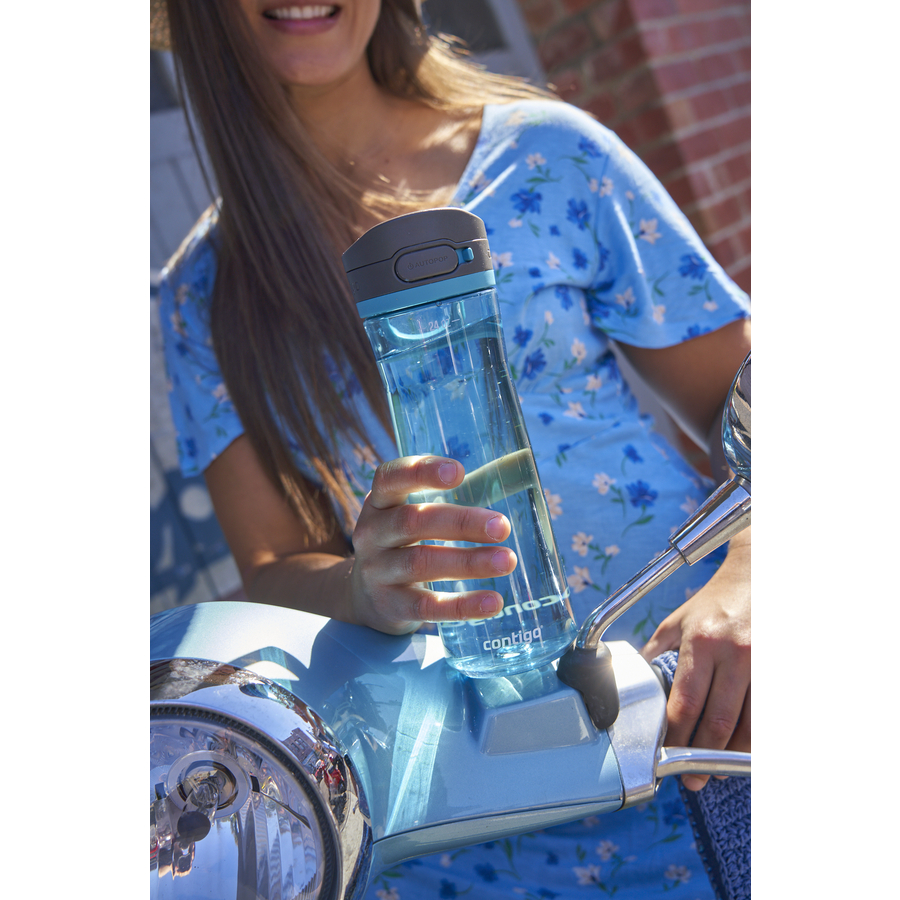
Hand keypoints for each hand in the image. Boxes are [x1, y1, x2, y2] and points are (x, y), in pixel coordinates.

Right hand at [348, 455, 516, 634]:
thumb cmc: (404, 542)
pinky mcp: (392, 606)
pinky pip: (428, 607)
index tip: (458, 472)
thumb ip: (459, 491)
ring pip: (422, 563)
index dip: (420, 472)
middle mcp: (372, 534)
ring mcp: (378, 572)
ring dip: (468, 562)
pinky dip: (462, 605)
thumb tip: (520, 461)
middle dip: (461, 522)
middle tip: (502, 526)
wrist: (365, 597)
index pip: (390, 478)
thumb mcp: (416, 513)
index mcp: (379, 503)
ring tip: (507, 560)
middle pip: (413, 522)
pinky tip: (493, 602)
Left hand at [640, 535, 749, 789]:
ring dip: (733, 756)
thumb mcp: (680, 618)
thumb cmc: (716, 600)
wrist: (761, 574)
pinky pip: (771, 714)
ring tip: (719, 772)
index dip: (676, 734)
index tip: (667, 754)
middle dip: (702, 756)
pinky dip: (758, 738)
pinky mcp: (784, 668)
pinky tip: (746, 751)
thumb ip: (657, 649)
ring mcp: (765, 662)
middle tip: (692, 781)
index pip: (686, 701)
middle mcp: (735, 654)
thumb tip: (635, 677)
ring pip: (750, 725)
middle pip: (718, 720)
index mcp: (702, 642)